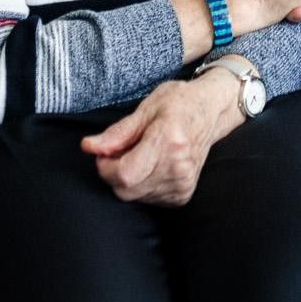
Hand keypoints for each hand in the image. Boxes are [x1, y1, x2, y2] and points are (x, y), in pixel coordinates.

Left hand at [80, 73, 237, 205]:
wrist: (211, 111)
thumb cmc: (179, 102)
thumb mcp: (146, 108)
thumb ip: (117, 133)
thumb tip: (89, 147)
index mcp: (168, 140)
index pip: (124, 173)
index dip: (105, 166)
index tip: (104, 152)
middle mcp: (178, 166)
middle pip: (126, 189)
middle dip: (113, 173)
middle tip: (120, 151)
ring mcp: (183, 183)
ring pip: (135, 196)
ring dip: (128, 180)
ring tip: (140, 155)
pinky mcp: (184, 194)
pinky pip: (148, 199)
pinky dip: (141, 186)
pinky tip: (151, 166)